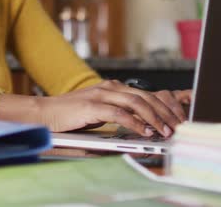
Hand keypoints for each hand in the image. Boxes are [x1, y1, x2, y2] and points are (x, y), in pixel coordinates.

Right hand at [0, 80, 187, 137]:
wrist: (44, 114)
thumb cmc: (70, 117)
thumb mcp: (100, 115)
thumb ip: (119, 118)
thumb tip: (142, 131)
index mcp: (112, 88)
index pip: (145, 94)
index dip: (163, 107)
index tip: (175, 120)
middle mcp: (109, 87)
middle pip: (145, 97)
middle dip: (164, 112)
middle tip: (177, 127)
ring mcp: (101, 95)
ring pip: (136, 103)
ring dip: (154, 118)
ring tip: (165, 131)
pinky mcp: (92, 106)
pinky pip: (120, 113)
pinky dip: (135, 123)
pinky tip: (145, 131)